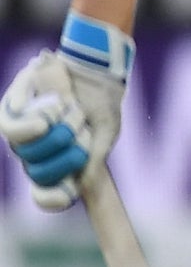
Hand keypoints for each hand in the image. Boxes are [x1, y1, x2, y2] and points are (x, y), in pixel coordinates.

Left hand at [0, 15, 135, 210]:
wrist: (94, 69)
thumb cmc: (100, 103)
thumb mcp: (105, 134)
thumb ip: (94, 159)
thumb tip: (82, 183)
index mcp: (59, 164)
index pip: (46, 194)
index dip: (53, 197)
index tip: (70, 193)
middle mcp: (35, 153)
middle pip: (38, 173)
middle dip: (67, 156)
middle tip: (84, 133)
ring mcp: (19, 133)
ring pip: (26, 151)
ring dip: (56, 135)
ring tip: (73, 113)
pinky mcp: (10, 109)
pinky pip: (11, 127)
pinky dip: (36, 122)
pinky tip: (55, 109)